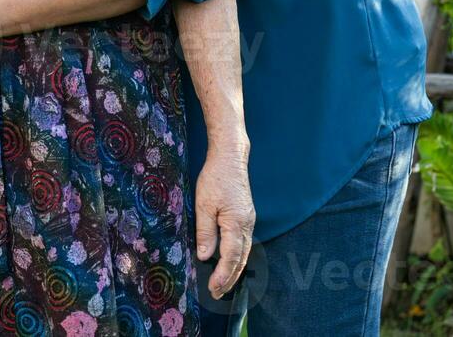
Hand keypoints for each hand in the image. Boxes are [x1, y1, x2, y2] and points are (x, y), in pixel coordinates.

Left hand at [195, 140, 254, 299]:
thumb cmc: (215, 178)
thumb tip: (205, 256)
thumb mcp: (204, 204)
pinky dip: (237, 257)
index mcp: (237, 223)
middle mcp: (247, 225)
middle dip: (229, 278)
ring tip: (222, 284)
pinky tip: (229, 262)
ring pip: (244, 252)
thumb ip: (205, 232)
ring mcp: (248, 221)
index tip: (212, 289)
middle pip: (241, 259)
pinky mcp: (246, 216)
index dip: (222, 275)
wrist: (230, 158)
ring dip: (234, 270)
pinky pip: (243, 243)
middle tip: (217, 294)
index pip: (231, 257)